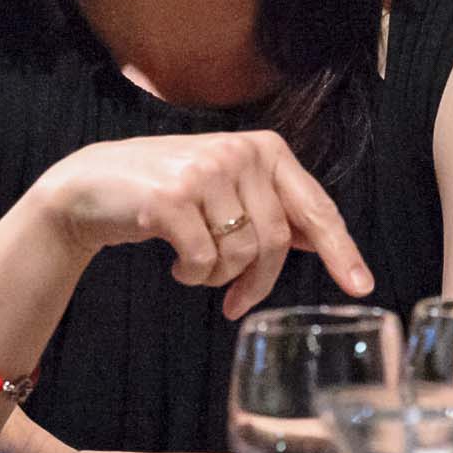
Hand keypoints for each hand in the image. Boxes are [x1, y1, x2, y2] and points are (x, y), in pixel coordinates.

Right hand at [32, 130, 374, 318]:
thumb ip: (275, 210)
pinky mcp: (171, 198)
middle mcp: (240, 152)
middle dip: (259, 282)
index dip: (342, 252)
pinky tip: (174, 262)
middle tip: (237, 303)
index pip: (316, 208)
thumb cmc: (166, 193)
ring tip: (196, 265)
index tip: (361, 287)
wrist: (90, 187)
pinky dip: (192, 275)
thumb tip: (326, 243)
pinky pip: (203, 261)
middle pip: (277, 242)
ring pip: (241, 254)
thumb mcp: (227, 190)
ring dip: (218, 277)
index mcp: (266, 148)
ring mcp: (205, 171)